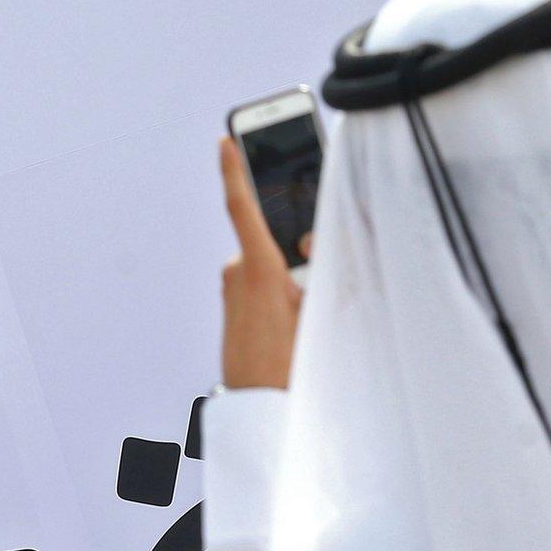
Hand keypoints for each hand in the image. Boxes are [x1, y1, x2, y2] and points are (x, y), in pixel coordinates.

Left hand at [218, 137, 302, 388]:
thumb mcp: (320, 313)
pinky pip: (262, 284)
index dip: (234, 172)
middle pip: (275, 240)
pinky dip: (282, 293)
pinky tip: (295, 325)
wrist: (257, 409)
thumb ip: (326, 272)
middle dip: (301, 253)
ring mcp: (231, 290)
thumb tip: (315, 245)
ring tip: (306, 320)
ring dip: (294, 279)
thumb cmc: (288, 365)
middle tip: (315, 292)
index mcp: (257, 269)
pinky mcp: (232, 305)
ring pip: (272, 264)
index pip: (242, 209)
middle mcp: (237, 274)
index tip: (224, 141)